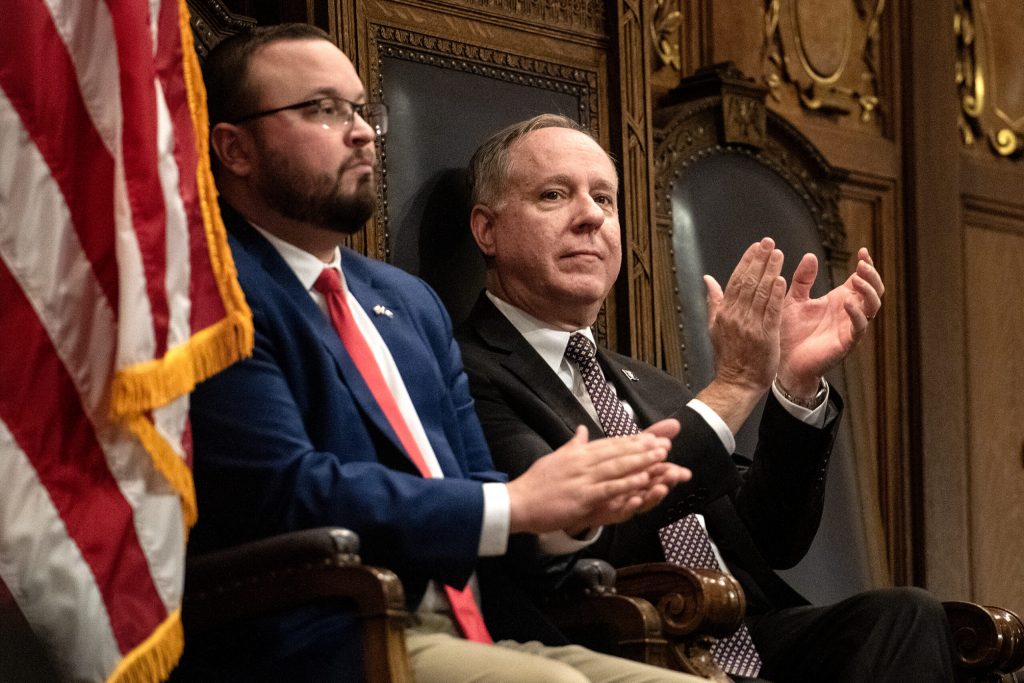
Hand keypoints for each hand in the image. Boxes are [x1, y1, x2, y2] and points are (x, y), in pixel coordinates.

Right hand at [507, 420, 684, 533]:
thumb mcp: (555, 458)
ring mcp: (583, 479)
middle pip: (618, 452)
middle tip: (665, 443)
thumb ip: (573, 445)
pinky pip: (609, 488)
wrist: (518, 502)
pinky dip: (627, 483)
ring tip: (662, 457)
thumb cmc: (535, 483)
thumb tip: (582, 431)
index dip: (633, 440)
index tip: (652, 437)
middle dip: (644, 448)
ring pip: (618, 467)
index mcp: (578, 453)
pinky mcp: (582, 496)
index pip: (610, 444)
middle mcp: (582, 462)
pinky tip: (643, 479)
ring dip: (641, 461)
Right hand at [697, 238, 785, 432]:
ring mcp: (750, 325)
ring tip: (778, 253)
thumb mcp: (715, 326)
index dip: (747, 261)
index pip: (736, 280)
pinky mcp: (765, 335)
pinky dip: (775, 295)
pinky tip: (782, 280)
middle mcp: (736, 315)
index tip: (756, 246)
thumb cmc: (729, 355)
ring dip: (770, 271)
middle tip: (769, 242)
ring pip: (760, 293)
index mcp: (725, 312)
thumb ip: (714, 300)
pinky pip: (770, 311)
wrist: (737, 382)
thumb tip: (707, 280)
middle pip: (748, 281)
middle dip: (759, 260)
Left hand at [777, 247, 884, 394]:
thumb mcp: (794, 300)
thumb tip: (810, 255)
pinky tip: (847, 302)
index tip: (862, 250)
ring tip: (857, 278)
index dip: (866, 264)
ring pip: (872, 307)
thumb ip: (803, 279)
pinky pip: (859, 327)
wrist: (783, 362)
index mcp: (840, 299)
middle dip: (872, 275)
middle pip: (874, 290)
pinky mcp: (846, 342)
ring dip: (869, 291)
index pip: (861, 279)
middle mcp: (849, 312)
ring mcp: (849, 327)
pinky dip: (857, 313)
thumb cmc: (789, 332)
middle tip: (863, 264)